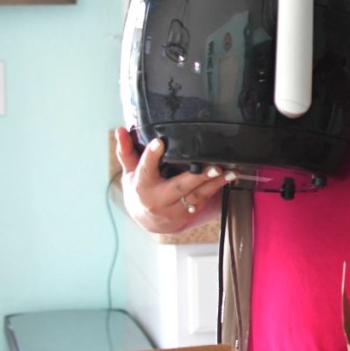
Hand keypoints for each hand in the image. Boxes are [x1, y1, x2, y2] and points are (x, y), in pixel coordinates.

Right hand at [113, 127, 230, 233]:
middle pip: (179, 187)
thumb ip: (127, 151)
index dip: (151, 156)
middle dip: (197, 177)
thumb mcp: (130, 172)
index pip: (145, 169)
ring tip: (229, 172)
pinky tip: (228, 178)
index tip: (159, 143)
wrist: (148, 220)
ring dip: (215, 183)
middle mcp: (159, 199)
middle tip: (213, 167)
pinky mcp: (188, 213)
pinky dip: (216, 189)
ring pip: (197, 196)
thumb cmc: (140, 190)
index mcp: (142, 186)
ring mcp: (175, 208)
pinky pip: (204, 200)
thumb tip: (120, 130)